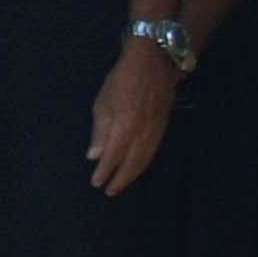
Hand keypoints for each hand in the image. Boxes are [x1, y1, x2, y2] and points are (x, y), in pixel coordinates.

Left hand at [86, 36, 179, 195]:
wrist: (154, 65)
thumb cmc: (121, 81)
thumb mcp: (103, 103)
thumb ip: (100, 132)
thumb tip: (95, 156)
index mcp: (124, 128)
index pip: (113, 157)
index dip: (105, 172)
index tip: (96, 183)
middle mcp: (142, 134)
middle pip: (131, 163)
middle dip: (120, 179)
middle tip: (109, 191)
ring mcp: (155, 131)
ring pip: (144, 159)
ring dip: (133, 174)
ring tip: (122, 184)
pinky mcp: (162, 128)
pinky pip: (152, 151)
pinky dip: (144, 163)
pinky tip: (137, 167)